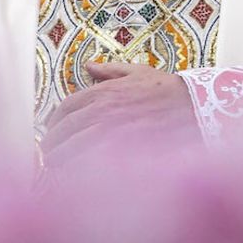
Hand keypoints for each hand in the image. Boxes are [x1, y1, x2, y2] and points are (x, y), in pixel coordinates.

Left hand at [41, 61, 199, 167]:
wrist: (195, 108)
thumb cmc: (167, 90)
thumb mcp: (138, 72)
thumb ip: (111, 70)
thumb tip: (90, 66)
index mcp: (102, 91)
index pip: (65, 108)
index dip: (54, 122)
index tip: (50, 132)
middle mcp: (101, 110)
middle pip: (64, 130)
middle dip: (51, 144)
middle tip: (47, 155)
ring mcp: (110, 132)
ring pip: (73, 148)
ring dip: (60, 159)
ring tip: (55, 168)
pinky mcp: (121, 151)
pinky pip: (92, 163)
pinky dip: (80, 169)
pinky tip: (76, 176)